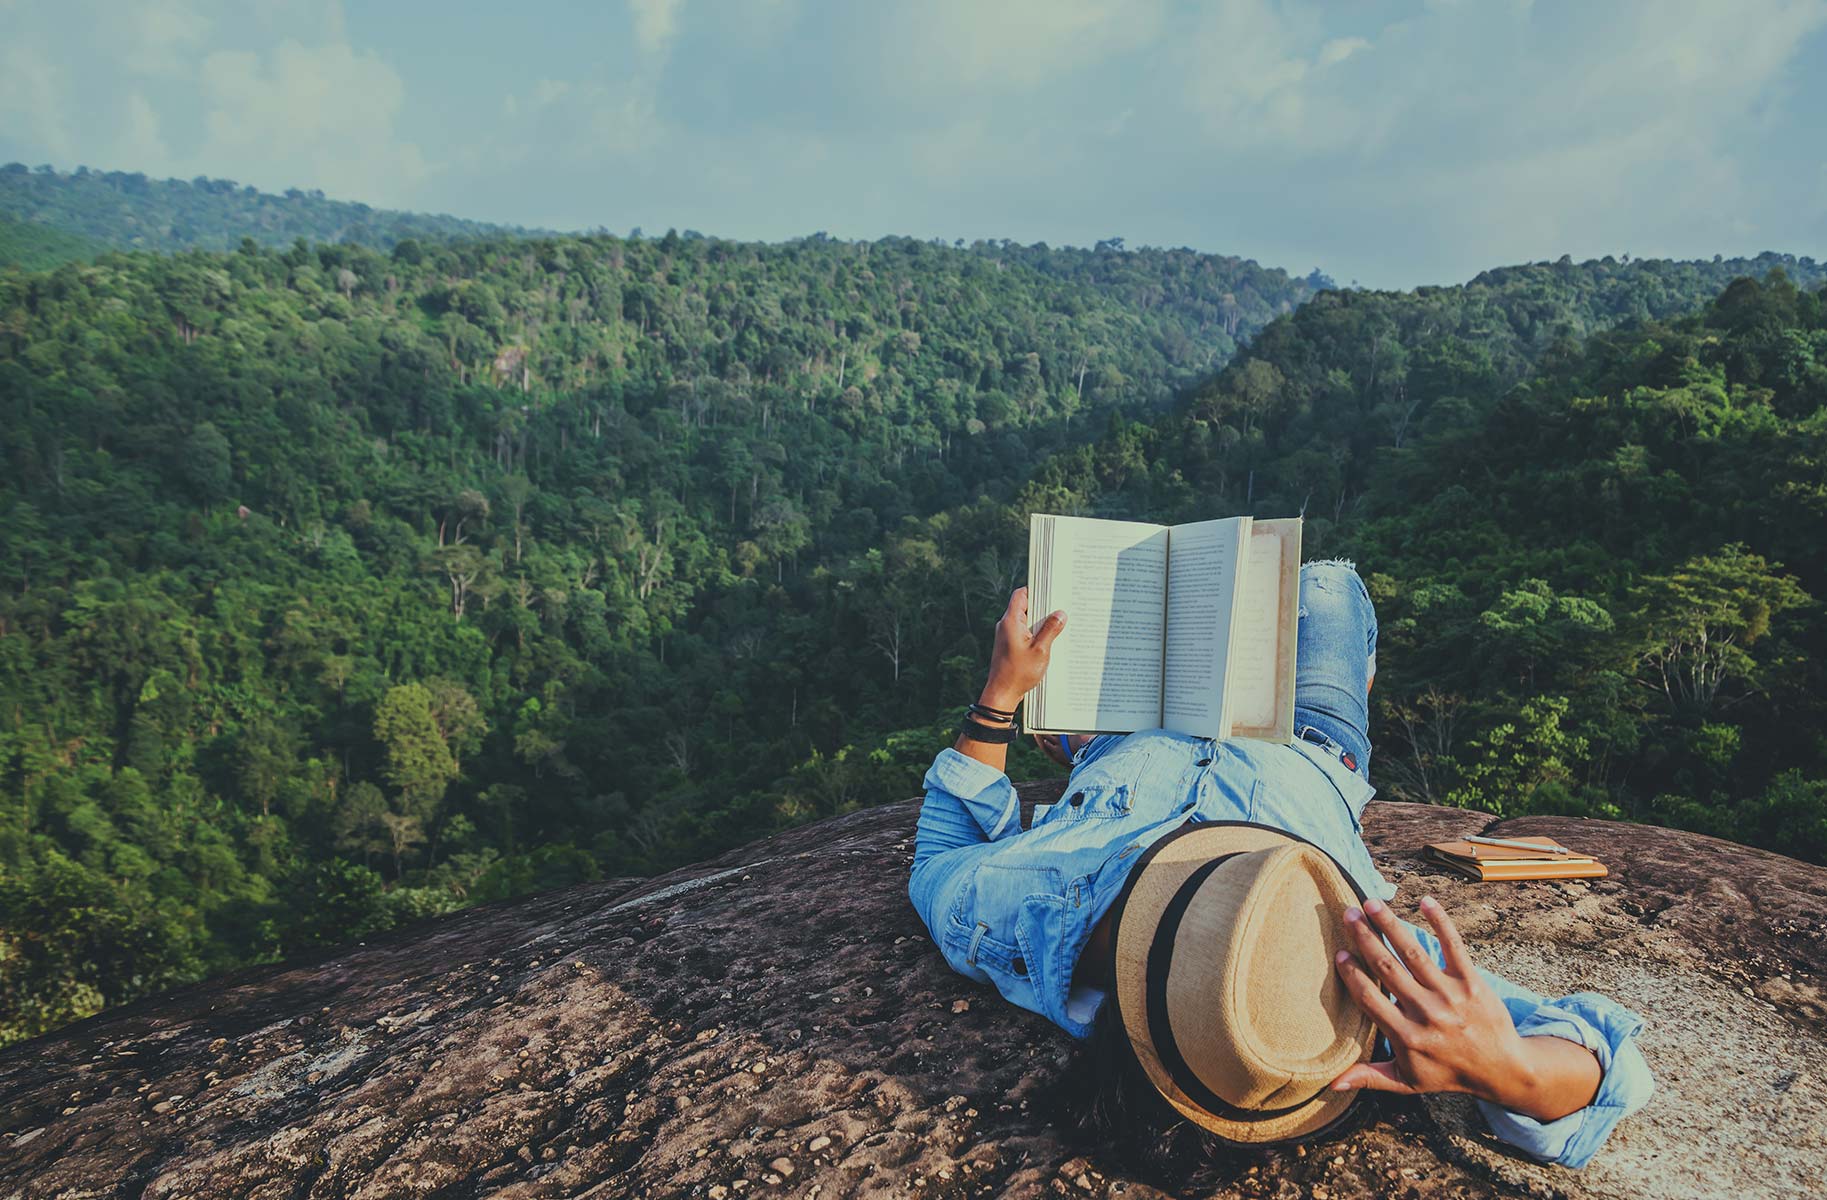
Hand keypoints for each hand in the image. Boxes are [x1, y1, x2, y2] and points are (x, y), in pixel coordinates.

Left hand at [982, 587, 1065, 708]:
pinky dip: (1036, 633)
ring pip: (1026, 620)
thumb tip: (1060, 613)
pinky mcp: (1009, 645)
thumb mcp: (1040, 650)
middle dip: (1043, 608)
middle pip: (1025, 606)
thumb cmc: (1018, 673)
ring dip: (1041, 623)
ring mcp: (1007, 635)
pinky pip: (1025, 632)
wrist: (1002, 693)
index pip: (1021, 595)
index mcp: (1011, 622)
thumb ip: (1050, 629)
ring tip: (1059, 626)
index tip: (1052, 592)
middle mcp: (1006, 625)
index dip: (1036, 590)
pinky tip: (1049, 640)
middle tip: (1061, 610)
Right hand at [1329, 896, 1598, 1118]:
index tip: (1339, 954)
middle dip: (1366, 939)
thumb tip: (1332, 1083)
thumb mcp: (1408, 1082)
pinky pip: (1454, 946)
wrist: (1503, 1069)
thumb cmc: (1449, 1073)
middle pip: (1388, 969)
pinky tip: (1425, 901)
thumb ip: (1370, 1078)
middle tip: (1348, 914)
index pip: (1371, 999)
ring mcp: (1450, 995)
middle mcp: (1426, 1013)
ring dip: (1391, 925)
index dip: (1353, 975)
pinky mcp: (1471, 981)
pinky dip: (1441, 922)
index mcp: (1406, 1036)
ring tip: (1372, 903)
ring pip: (1414, 953)